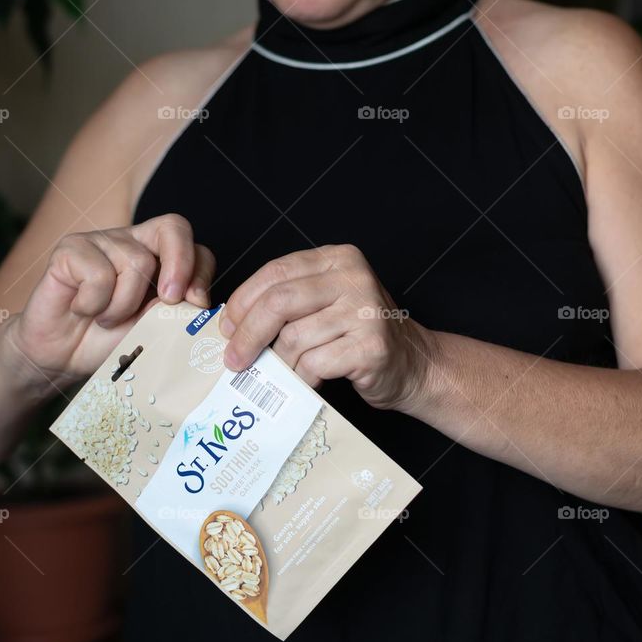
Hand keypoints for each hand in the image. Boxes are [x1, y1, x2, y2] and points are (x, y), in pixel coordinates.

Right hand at [5, 213, 215, 385]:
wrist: (59, 356)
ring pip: (134, 262)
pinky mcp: (70, 249)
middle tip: (170, 299)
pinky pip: (98, 275)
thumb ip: (173, 313)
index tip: (197, 304)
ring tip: (104, 318)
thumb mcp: (151, 330)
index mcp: (158, 257)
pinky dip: (93, 304)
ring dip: (122, 306)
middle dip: (179, 264)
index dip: (200, 271)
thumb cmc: (107, 340)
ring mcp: (100, 240)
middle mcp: (131, 241)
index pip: (194, 246)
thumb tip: (196, 302)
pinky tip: (81, 309)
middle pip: (172, 227)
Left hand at [218, 244, 437, 414]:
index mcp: (338, 258)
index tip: (227, 327)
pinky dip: (303, 379)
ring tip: (283, 373)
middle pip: (279, 302)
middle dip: (248, 334)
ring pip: (294, 338)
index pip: (276, 272)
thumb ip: (289, 301)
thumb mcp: (326, 302)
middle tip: (234, 359)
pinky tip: (308, 382)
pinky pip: (315, 364)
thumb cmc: (360, 334)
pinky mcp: (371, 346)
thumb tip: (232, 322)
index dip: (243, 301)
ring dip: (280, 363)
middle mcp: (353, 278)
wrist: (414, 363)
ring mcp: (365, 311)